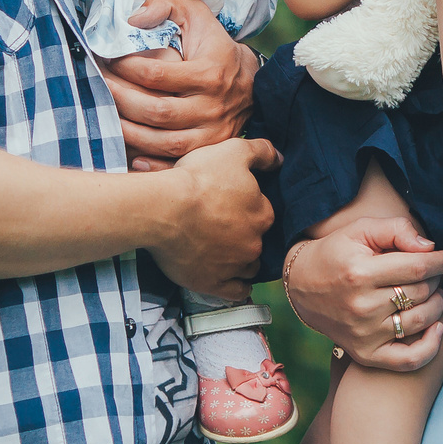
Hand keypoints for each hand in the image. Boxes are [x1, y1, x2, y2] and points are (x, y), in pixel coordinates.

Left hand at [105, 0, 258, 167]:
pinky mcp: (209, 151)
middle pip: (158, 112)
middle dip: (121, 101)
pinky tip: (131, 156)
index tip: (107, 60)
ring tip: (106, 118)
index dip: (126, 68)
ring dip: (130, 134)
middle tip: (98, 88)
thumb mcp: (195, 15)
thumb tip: (134, 19)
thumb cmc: (213, 46)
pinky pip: (178, 165)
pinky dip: (153, 165)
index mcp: (209, 73)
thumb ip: (165, 4)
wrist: (250, 81)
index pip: (157, 75)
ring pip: (165, 143)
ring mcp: (213, 134)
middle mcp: (213, 107)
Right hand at [146, 136, 279, 297]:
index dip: (247, 206)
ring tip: (223, 252)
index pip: (262, 211)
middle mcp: (254, 243)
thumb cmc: (197, 178)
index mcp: (262, 214)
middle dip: (243, 233)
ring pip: (248, 266)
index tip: (230, 202)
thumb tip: (279, 158)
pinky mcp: (214, 284)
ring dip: (241, 260)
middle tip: (220, 225)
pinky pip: (236, 292)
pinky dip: (236, 287)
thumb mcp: (234, 150)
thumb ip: (262, 152)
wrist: (163, 209)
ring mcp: (235, 267)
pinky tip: (230, 280)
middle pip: (255, 239)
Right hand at [280, 218, 442, 368]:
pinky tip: (438, 328)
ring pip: (420, 321)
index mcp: (360, 273)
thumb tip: (429, 247)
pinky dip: (430, 348)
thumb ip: (396, 230)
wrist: (302, 286)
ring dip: (437, 305)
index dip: (442, 262)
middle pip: (420, 293)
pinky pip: (407, 360)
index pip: (416, 268)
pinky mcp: (365, 353)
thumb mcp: (360, 230)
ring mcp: (364, 334)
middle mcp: (362, 306)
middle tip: (436, 273)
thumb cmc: (336, 253)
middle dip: (437, 280)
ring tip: (435, 293)